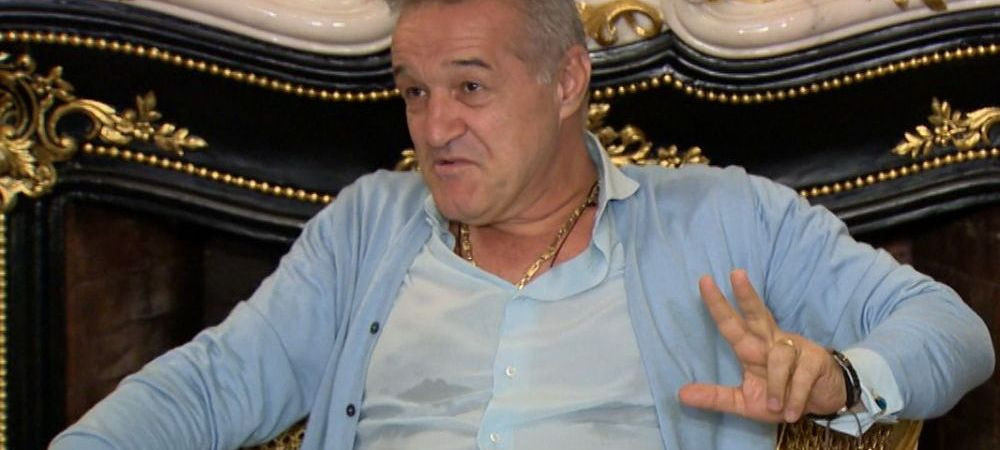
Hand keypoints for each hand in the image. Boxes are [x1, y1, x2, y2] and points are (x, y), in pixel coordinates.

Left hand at [678, 270, 845, 422]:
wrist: (822, 404)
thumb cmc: (779, 398)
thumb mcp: (744, 402)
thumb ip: (715, 397)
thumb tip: (681, 395)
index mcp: (752, 347)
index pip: (731, 323)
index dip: (718, 304)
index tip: (704, 281)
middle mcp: (771, 341)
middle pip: (758, 314)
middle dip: (746, 295)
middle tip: (735, 273)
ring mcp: (795, 348)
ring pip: (779, 357)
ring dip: (775, 386)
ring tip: (775, 408)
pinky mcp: (816, 360)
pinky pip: (801, 377)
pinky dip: (795, 397)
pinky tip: (791, 412)